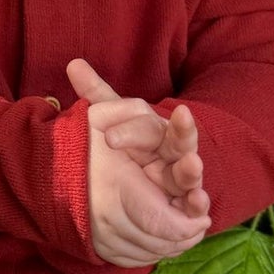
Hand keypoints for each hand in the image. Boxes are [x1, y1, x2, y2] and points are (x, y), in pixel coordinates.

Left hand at [66, 57, 210, 266]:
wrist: (129, 195)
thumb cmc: (126, 152)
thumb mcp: (110, 124)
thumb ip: (96, 96)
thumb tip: (74, 63)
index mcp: (156, 134)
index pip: (148, 126)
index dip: (131, 130)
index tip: (109, 138)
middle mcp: (172, 155)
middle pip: (180, 141)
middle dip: (183, 130)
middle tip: (181, 115)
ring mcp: (180, 183)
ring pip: (189, 173)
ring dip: (192, 168)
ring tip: (193, 163)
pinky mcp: (184, 210)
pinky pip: (195, 207)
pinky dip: (199, 205)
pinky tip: (198, 202)